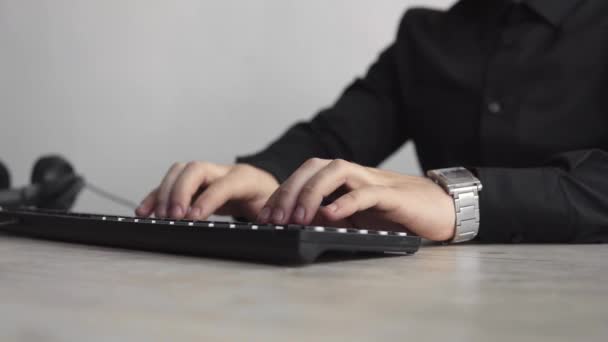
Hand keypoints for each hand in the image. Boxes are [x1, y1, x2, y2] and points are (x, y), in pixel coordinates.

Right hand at [136, 162, 278, 220]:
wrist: (267, 190)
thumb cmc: (270, 203)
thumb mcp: (275, 211)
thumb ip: (267, 219)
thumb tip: (261, 233)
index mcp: (247, 178)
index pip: (224, 184)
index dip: (207, 199)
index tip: (193, 217)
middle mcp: (224, 171)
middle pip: (196, 168)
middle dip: (181, 191)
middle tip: (174, 216)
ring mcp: (208, 175)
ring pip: (180, 172)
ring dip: (165, 192)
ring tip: (157, 216)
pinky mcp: (195, 184)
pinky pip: (171, 185)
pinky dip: (156, 197)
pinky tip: (146, 211)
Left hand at [257, 158, 455, 240]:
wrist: (443, 209)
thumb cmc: (399, 214)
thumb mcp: (359, 217)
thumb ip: (333, 216)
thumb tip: (301, 225)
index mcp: (346, 179)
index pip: (306, 174)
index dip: (283, 191)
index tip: (265, 216)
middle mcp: (357, 175)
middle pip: (316, 166)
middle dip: (290, 190)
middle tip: (274, 219)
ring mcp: (375, 182)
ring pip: (337, 171)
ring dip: (312, 192)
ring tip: (298, 217)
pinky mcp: (394, 196)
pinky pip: (367, 193)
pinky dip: (347, 202)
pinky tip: (330, 216)